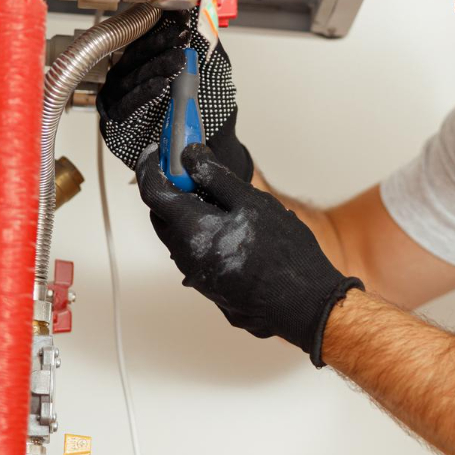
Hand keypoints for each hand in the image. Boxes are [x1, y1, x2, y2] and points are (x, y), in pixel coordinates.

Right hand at [97, 8, 252, 180]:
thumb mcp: (215, 72)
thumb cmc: (211, 110)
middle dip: (159, 43)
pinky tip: (161, 86)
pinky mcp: (115, 122)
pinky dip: (144, 95)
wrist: (214, 147)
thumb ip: (207, 46)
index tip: (181, 15)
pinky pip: (126, 106)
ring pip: (131, 77)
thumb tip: (202, 14)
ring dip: (155, 68)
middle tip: (180, 35)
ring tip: (177, 61)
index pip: (148, 36)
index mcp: (148, 60)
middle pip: (137, 54)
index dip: (162, 25)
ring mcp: (119, 98)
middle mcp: (129, 76)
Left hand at [136, 142, 362, 365]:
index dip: (151, 167)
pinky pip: (194, 252)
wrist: (303, 304)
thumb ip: (216, 177)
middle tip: (192, 171)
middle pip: (162, 216)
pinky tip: (229, 227)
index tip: (158, 151)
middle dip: (170, 189)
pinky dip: (200, 233)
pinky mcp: (209, 286)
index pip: (154, 193)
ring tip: (219, 199)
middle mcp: (186, 256)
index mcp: (194, 231)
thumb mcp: (253, 203)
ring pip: (178, 235)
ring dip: (187, 212)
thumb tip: (190, 157)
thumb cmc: (285, 256)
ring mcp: (196, 275)